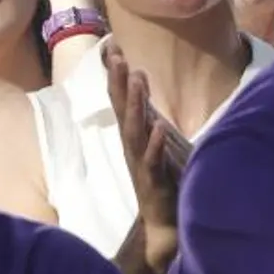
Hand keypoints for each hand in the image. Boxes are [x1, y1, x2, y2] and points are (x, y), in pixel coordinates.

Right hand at [105, 40, 189, 273]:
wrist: (162, 227)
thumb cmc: (161, 182)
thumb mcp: (155, 145)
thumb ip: (148, 118)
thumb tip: (145, 89)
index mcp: (133, 138)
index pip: (122, 101)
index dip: (116, 76)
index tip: (112, 47)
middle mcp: (133, 148)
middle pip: (122, 110)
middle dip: (119, 82)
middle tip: (116, 55)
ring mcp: (141, 165)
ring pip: (135, 130)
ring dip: (135, 105)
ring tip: (137, 80)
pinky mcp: (154, 183)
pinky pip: (153, 160)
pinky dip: (154, 145)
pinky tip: (157, 128)